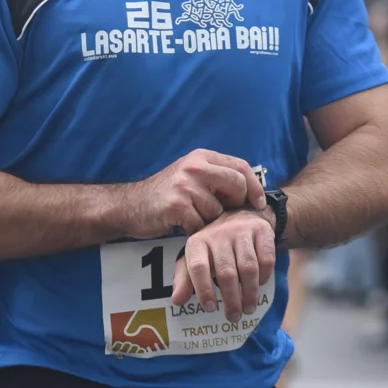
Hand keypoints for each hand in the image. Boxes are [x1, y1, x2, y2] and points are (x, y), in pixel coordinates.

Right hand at [113, 149, 265, 237]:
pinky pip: (200, 225)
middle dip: (237, 204)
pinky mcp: (176, 205)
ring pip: (218, 211)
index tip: (258, 203)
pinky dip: (194, 230)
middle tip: (226, 215)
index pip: (241, 166)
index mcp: (202, 157)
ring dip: (209, 222)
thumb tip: (251, 188)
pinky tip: (181, 224)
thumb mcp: (191, 176)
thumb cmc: (166, 195)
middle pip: (237, 185)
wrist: (130, 205)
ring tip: (193, 217)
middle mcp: (195, 167)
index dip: (255, 186)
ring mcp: (185, 185)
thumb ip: (217, 177)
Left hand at [171, 208, 276, 322]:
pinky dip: (264, 276)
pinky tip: (260, 285)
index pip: (198, 267)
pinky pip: (266, 259)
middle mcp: (218, 234)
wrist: (240, 216)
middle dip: (231, 299)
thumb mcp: (195, 259)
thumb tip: (177, 300)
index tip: (210, 308)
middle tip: (233, 317)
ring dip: (249, 293)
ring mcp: (241, 230)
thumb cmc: (214, 247)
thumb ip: (185, 279)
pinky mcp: (262, 230)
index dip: (204, 290)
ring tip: (248, 308)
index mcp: (198, 242)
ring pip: (248, 268)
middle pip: (226, 272)